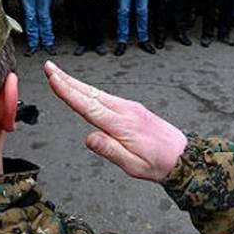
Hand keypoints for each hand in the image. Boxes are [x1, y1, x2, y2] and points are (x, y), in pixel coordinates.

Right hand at [44, 61, 186, 181]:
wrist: (184, 157)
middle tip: (49, 67)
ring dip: (77, 84)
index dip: (68, 91)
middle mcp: (125, 111)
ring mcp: (130, 107)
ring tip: (59, 75)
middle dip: (67, 80)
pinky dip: (91, 91)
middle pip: (90, 93)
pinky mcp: (134, 109)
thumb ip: (110, 150)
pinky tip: (84, 91)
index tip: (53, 78)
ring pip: (98, 93)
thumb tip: (89, 138)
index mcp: (122, 124)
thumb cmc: (159, 164)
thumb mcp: (133, 166)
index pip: (88, 106)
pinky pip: (107, 98)